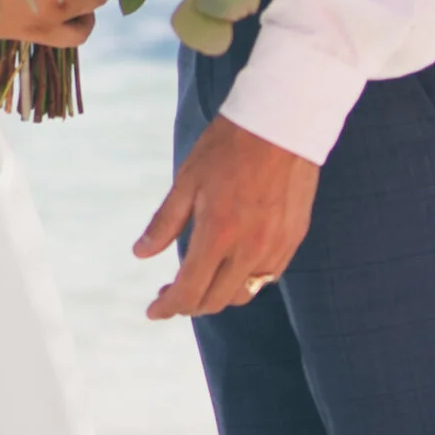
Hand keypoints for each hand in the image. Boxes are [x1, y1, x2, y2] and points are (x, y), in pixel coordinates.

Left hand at [135, 115, 319, 319]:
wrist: (282, 123)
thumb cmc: (229, 147)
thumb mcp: (187, 181)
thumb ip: (165, 223)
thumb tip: (141, 254)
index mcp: (219, 234)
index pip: (189, 292)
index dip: (168, 307)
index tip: (154, 310)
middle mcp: (250, 249)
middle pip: (216, 301)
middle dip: (189, 305)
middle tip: (170, 293)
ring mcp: (276, 247)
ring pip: (243, 293)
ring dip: (217, 295)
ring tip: (200, 281)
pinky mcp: (293, 239)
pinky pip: (266, 277)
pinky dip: (245, 281)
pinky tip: (232, 266)